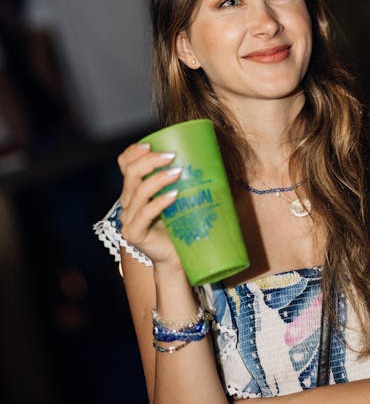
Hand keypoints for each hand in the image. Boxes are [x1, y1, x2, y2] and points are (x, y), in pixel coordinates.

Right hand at [118, 142, 183, 266]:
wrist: (179, 259)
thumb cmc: (181, 226)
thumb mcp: (181, 198)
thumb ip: (184, 181)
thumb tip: (210, 157)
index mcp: (135, 190)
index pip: (124, 164)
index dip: (133, 152)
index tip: (151, 144)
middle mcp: (128, 202)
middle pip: (130, 173)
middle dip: (150, 160)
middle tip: (171, 156)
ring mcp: (129, 218)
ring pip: (138, 191)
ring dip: (158, 178)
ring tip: (177, 173)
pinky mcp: (134, 234)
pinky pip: (144, 214)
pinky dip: (159, 202)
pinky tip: (173, 196)